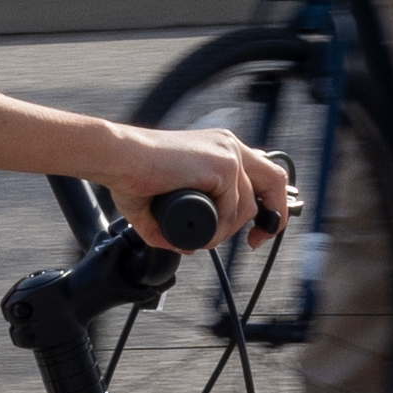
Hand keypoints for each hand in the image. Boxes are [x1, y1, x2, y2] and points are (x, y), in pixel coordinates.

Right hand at [101, 118, 295, 253]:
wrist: (118, 159)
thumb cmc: (132, 175)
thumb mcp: (166, 203)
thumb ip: (178, 224)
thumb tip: (189, 246)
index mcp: (219, 149)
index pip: (261, 174)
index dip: (267, 204)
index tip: (256, 231)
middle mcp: (228, 147)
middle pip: (274, 181)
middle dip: (272, 216)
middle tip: (255, 241)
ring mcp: (228, 155)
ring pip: (247, 206)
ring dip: (226, 231)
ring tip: (202, 238)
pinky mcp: (222, 165)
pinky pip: (233, 210)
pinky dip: (218, 229)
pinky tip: (201, 234)